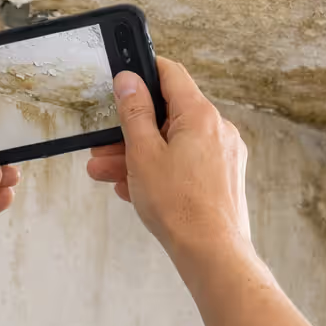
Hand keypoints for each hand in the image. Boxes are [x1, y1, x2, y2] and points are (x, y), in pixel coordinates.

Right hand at [87, 59, 321, 325]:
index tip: (124, 78)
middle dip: (130, 131)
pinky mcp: (223, 178)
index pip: (171, 74)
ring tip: (106, 174)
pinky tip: (132, 189)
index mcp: (201, 116)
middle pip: (168, 116)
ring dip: (139, 155)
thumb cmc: (179, 207)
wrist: (212, 253)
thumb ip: (133, 113)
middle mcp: (218, 130)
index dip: (144, 72)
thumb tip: (129, 81)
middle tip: (101, 146)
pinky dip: (160, 170)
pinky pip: (186, 164)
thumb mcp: (143, 154)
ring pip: (174, 144)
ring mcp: (224, 156)